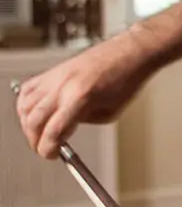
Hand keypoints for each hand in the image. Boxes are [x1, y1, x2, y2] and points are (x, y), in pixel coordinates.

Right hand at [14, 33, 155, 158]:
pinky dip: (26, 105)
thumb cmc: (127, 80)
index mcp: (81, 98)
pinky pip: (28, 90)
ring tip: (41, 131)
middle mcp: (64, 86)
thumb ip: (84, 122)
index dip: (49, 149)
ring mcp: (56, 76)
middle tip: (45, 147)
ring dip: (29, 124)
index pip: (53, 131)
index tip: (52, 154)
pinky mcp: (54, 70)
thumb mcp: (110, 112)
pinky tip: (35, 112)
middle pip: (34, 121)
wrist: (130, 52)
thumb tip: (64, 129)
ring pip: (26, 105)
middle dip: (36, 140)